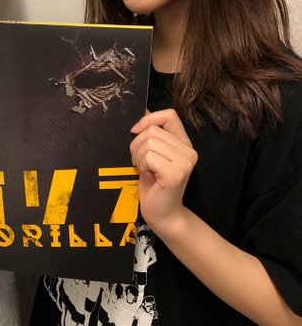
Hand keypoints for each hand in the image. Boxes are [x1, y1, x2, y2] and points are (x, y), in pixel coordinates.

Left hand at [130, 109, 196, 233]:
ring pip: (148, 142)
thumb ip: (152, 136)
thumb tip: (144, 111)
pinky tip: (149, 177)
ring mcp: (184, 162)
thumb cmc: (154, 186)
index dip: (148, 119)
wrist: (163, 214)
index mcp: (184, 144)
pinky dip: (142, 166)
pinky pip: (148, 157)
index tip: (135, 131)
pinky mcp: (175, 173)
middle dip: (136, 145)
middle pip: (152, 130)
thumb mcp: (153, 156)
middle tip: (141, 163)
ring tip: (146, 171)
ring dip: (138, 157)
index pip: (170, 114)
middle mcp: (188, 151)